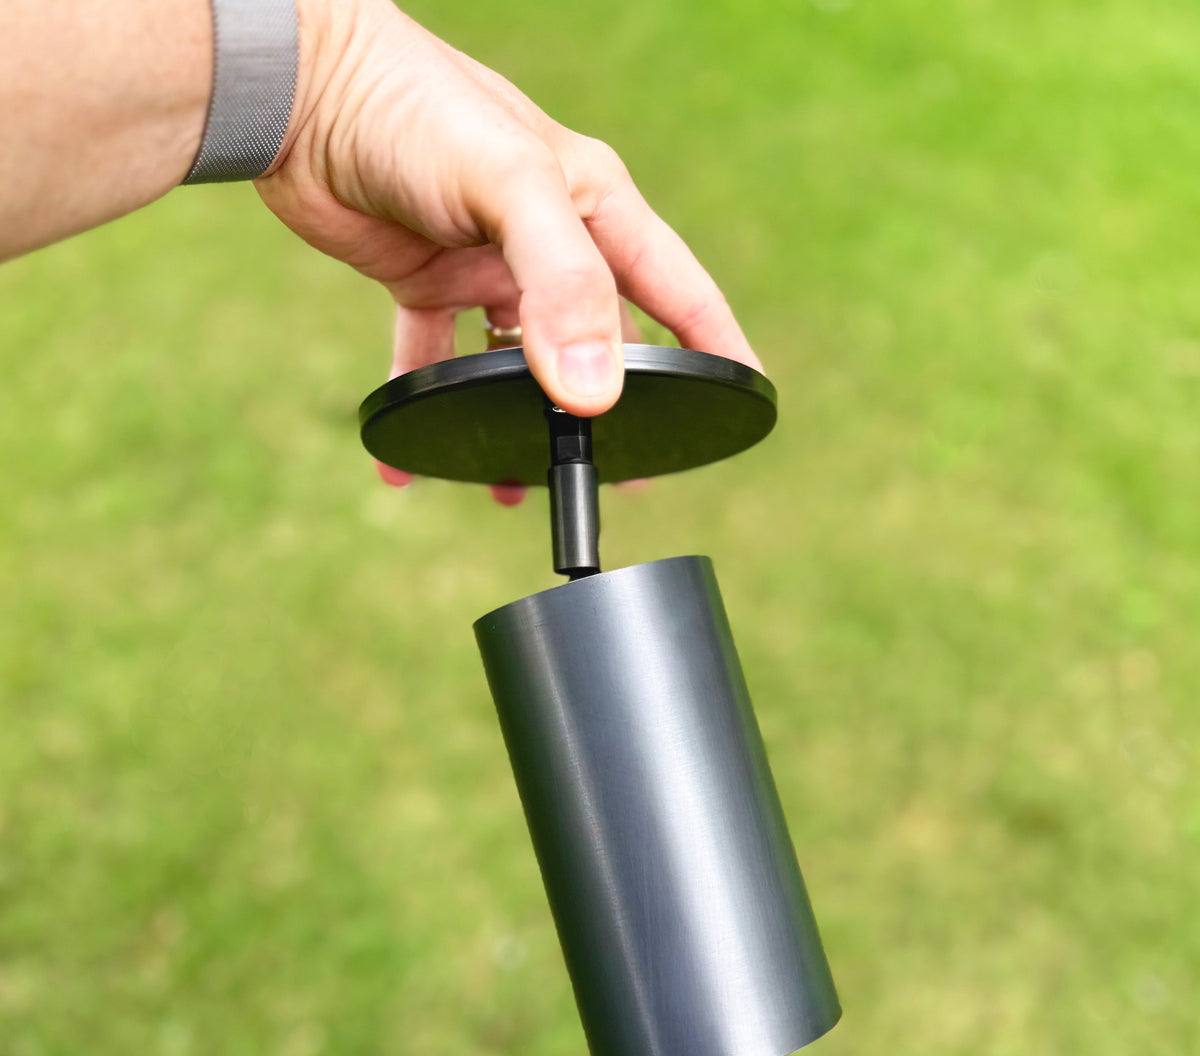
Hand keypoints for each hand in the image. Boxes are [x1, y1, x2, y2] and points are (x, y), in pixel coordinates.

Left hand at [256, 0, 758, 493]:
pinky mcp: (427, 277)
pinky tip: (409, 462)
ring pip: (522, 361)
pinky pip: (435, 358)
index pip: (677, 288)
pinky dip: (427, 406)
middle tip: (621, 472)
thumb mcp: (509, 190)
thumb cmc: (413, 109)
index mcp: (594, 204)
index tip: (747, 401)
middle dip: (614, 405)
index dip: (716, 345)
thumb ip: (562, 286)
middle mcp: (550, 236)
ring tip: (518, 483)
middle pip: (600, 336)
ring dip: (522, 421)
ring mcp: (489, 261)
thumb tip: (596, 392)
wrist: (296, 86)